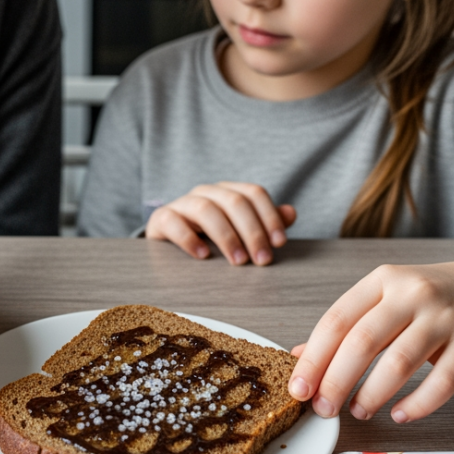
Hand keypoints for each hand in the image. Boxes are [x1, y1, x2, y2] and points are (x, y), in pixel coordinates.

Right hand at [144, 182, 295, 265]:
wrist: (168, 240)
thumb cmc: (209, 236)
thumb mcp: (239, 230)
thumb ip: (264, 222)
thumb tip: (291, 213)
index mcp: (228, 191)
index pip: (254, 193)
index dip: (269, 217)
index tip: (279, 243)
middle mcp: (206, 192)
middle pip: (234, 202)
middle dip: (252, 232)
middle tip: (262, 260)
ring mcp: (182, 203)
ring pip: (206, 209)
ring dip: (226, 237)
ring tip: (238, 262)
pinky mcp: (162, 218)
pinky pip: (174, 222)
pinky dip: (189, 238)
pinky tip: (203, 256)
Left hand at [286, 250, 453, 422]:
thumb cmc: (436, 298)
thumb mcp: (388, 299)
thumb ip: (348, 326)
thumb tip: (299, 358)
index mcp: (383, 280)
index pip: (337, 320)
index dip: (313, 358)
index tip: (299, 388)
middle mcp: (412, 293)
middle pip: (363, 341)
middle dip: (336, 380)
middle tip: (323, 408)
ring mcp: (445, 317)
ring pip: (400, 362)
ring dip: (373, 394)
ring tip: (358, 411)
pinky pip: (443, 380)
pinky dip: (419, 403)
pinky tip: (401, 414)